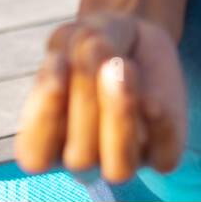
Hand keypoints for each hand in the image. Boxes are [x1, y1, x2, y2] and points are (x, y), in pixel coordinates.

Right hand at [14, 10, 186, 186]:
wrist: (139, 38)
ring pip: (119, 167)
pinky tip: (155, 98)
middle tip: (97, 46)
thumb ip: (78, 51)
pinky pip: (164, 157)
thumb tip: (106, 67)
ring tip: (123, 67)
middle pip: (81, 157)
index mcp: (48, 142)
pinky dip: (160, 128)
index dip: (44, 116)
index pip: (36, 156)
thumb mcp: (77, 34)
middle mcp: (83, 158)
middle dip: (88, 99)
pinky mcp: (163, 151)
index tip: (58, 62)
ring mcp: (125, 158)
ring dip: (120, 117)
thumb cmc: (94, 42)